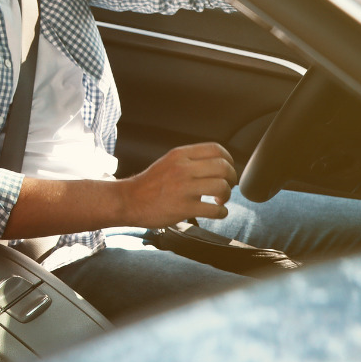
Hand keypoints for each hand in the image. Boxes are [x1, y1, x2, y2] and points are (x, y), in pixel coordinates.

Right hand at [118, 143, 236, 227]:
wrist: (128, 201)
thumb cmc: (150, 184)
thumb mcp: (168, 162)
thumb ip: (190, 160)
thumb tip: (217, 165)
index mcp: (179, 155)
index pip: (216, 149)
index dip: (229, 160)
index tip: (228, 170)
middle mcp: (182, 168)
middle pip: (223, 167)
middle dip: (231, 178)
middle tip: (227, 187)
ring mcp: (183, 188)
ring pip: (221, 187)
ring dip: (226, 195)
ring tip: (219, 200)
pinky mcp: (183, 208)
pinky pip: (215, 210)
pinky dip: (221, 212)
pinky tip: (216, 212)